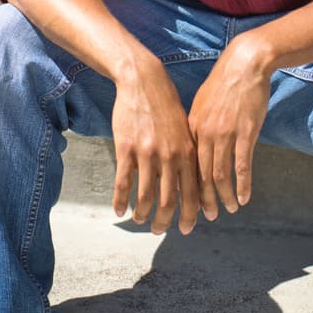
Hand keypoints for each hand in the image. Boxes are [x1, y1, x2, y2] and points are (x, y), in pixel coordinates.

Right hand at [111, 58, 198, 234]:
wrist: (144, 81)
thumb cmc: (166, 104)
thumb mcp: (185, 128)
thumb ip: (188, 154)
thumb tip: (192, 182)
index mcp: (187, 151)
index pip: (193, 192)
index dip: (191, 214)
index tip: (187, 228)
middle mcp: (170, 156)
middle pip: (170, 201)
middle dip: (165, 222)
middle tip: (160, 232)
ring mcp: (147, 153)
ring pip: (146, 196)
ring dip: (143, 215)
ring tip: (139, 221)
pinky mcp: (126, 148)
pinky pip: (123, 183)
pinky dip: (121, 201)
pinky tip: (119, 211)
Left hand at [188, 33, 271, 220]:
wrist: (244, 64)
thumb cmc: (224, 82)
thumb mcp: (202, 103)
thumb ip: (197, 126)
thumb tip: (193, 145)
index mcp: (192, 127)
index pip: (186, 165)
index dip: (186, 187)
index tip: (187, 203)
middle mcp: (205, 133)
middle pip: (201, 175)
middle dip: (202, 200)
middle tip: (205, 217)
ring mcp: (225, 133)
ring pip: (220, 174)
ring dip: (224, 196)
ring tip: (228, 210)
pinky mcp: (245, 132)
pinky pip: (242, 165)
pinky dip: (242, 185)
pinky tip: (244, 197)